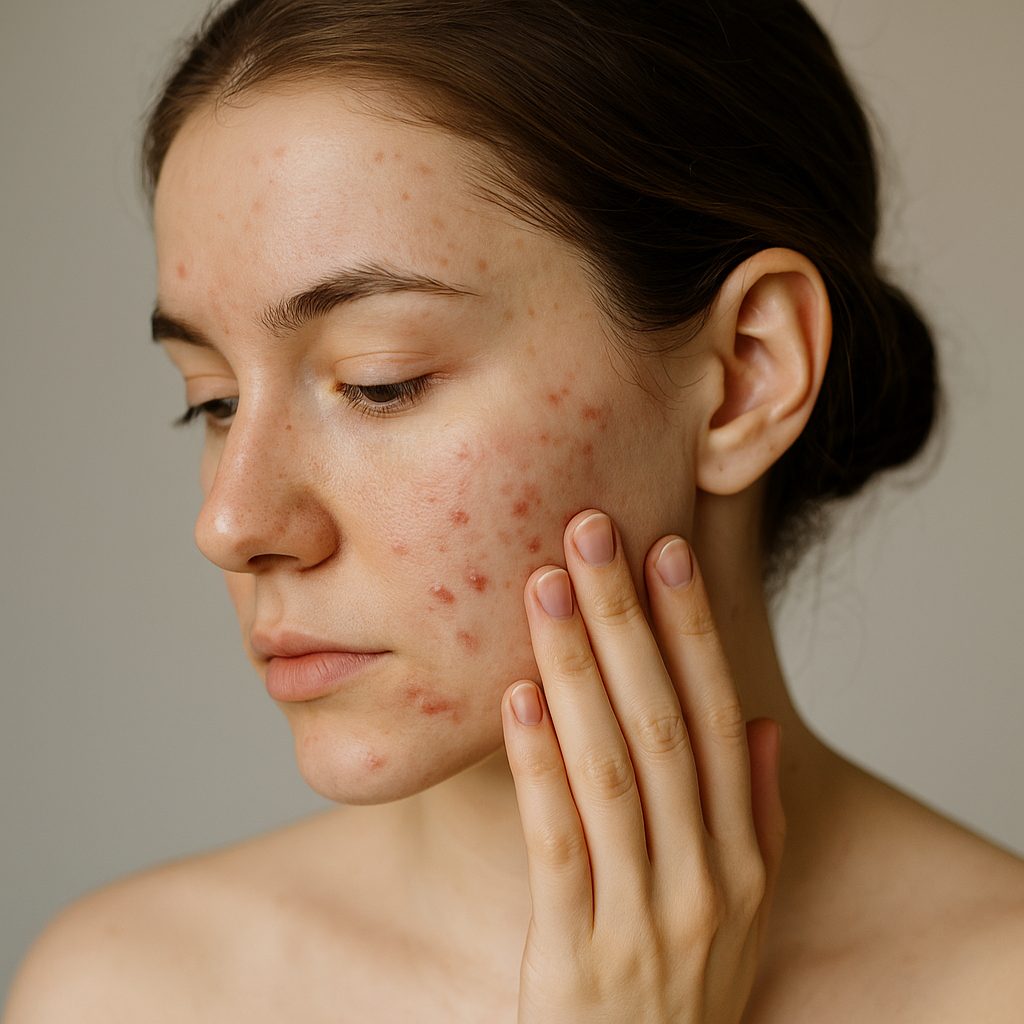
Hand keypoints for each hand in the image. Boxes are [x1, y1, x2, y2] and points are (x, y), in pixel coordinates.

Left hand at [500, 510, 784, 1022]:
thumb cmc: (682, 988)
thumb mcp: (742, 911)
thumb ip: (754, 817)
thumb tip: (754, 724)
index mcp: (743, 857)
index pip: (717, 716)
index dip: (691, 630)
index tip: (663, 550)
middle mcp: (706, 878)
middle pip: (664, 723)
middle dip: (627, 622)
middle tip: (591, 533)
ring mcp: (646, 919)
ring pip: (612, 770)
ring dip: (577, 671)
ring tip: (544, 588)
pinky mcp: (579, 958)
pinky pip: (559, 845)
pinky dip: (539, 768)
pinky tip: (516, 699)